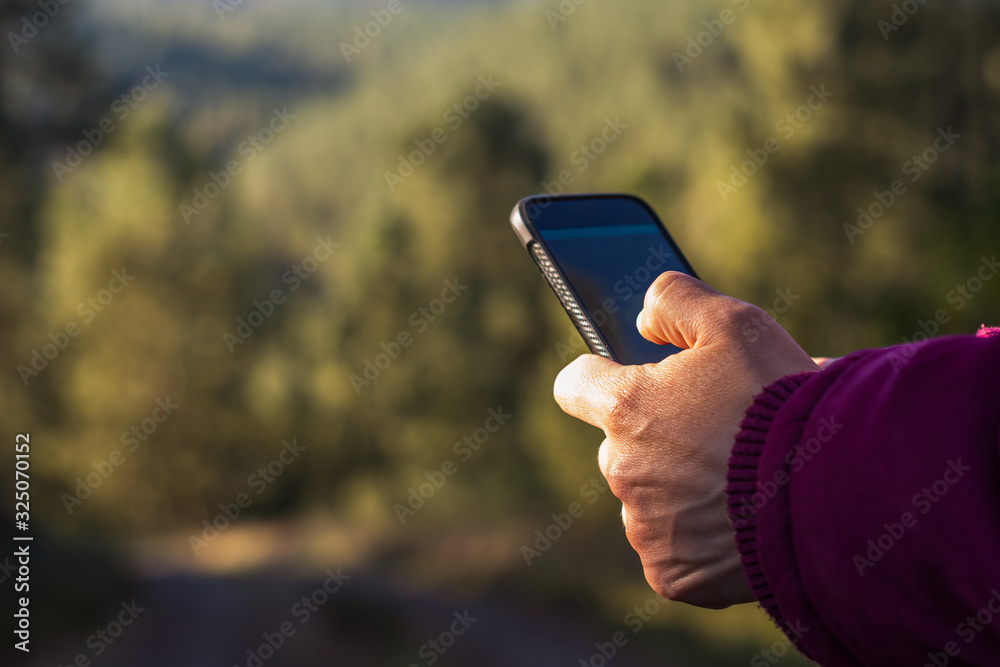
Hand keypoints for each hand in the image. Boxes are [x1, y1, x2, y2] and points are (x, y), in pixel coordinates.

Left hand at [553, 272, 817, 607]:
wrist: (835, 490)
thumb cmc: (783, 402)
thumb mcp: (735, 324)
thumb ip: (675, 302)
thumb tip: (643, 314)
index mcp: (626, 408)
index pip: (575, 385)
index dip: (600, 378)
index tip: (626, 379)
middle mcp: (622, 469)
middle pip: (622, 445)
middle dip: (658, 436)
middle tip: (719, 433)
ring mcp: (645, 526)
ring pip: (648, 498)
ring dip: (679, 488)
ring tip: (739, 478)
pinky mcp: (670, 571)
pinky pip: (671, 548)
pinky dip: (698, 537)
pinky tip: (740, 520)